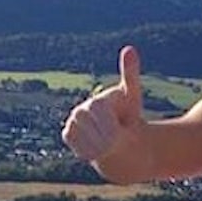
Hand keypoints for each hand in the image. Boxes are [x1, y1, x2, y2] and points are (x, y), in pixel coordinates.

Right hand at [62, 45, 145, 163]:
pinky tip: (101, 151)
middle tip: (118, 141)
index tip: (122, 131)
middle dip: (106, 138)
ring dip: (101, 148)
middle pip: (91, 129)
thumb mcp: (133, 98)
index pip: (99, 113)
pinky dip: (91, 152)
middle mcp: (81, 111)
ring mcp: (73, 124)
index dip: (110, 124)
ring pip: (84, 141)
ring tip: (112, 147)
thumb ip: (130, 74)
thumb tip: (129, 48)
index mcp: (97, 102)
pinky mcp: (68, 136)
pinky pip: (78, 148)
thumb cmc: (127, 115)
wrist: (120, 137)